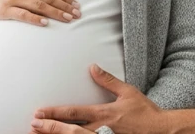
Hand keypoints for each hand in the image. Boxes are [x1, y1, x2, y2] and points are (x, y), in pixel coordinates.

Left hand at [31, 65, 167, 133]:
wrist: (162, 130)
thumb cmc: (145, 112)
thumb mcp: (127, 92)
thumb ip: (108, 80)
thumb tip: (93, 67)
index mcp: (104, 113)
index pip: (74, 112)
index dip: (55, 112)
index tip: (40, 111)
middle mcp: (101, 129)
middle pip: (70, 130)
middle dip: (50, 127)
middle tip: (33, 124)